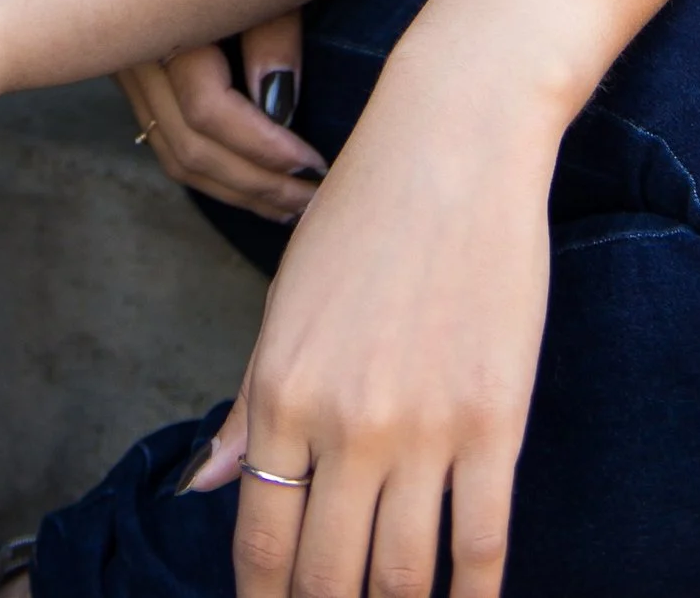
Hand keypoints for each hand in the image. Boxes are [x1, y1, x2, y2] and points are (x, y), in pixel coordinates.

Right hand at [121, 9, 325, 220]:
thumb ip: (272, 36)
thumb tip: (280, 109)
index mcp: (162, 21)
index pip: (206, 110)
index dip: (263, 146)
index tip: (314, 162)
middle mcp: (133, 52)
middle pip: (188, 145)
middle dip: (256, 183)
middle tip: (311, 198)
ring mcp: (127, 67)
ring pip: (173, 155)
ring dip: (235, 190)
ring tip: (289, 206)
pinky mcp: (134, 75)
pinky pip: (166, 142)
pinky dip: (210, 172)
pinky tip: (250, 184)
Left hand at [185, 46, 554, 597]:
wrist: (454, 144)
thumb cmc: (362, 214)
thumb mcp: (286, 302)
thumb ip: (252, 404)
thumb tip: (206, 487)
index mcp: (281, 389)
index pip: (262, 539)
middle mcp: (344, 421)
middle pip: (330, 577)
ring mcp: (422, 428)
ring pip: (403, 577)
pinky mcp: (494, 422)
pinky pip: (481, 544)